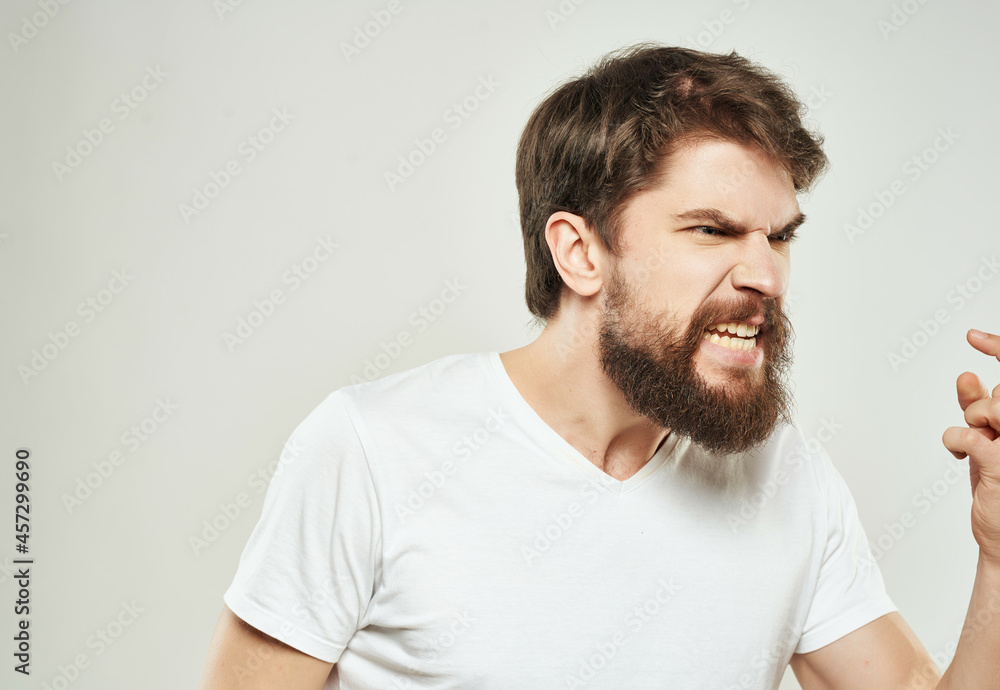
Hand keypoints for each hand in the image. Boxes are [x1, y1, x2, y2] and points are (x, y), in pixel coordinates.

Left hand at [942, 329, 999, 562]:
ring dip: (972, 419)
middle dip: (981, 404)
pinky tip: (963, 455)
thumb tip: (967, 375)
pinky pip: (969, 433)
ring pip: (991, 406)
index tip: (974, 336)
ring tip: (975, 442)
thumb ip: (978, 407)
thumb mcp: (989, 441)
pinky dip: (956, 439)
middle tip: (980, 428)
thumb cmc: (998, 489)